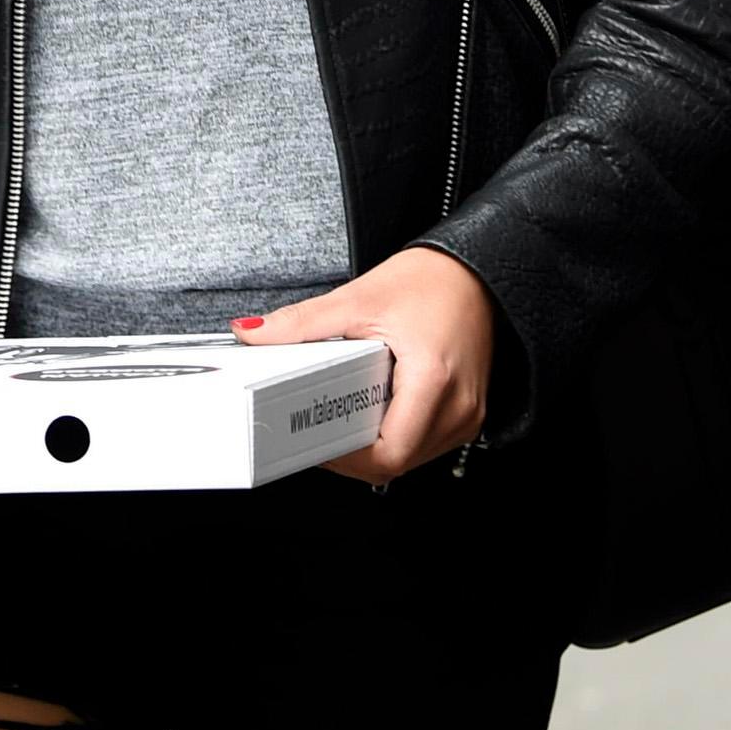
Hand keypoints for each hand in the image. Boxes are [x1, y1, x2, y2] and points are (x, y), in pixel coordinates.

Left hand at [237, 245, 494, 483]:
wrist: (477, 268)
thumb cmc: (433, 279)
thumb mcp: (360, 298)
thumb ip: (302, 322)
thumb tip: (254, 333)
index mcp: (433, 380)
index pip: (388, 453)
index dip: (345, 458)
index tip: (314, 440)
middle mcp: (459, 406)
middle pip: (396, 461)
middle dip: (354, 452)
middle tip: (319, 428)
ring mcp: (468, 413)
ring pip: (411, 457)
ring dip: (375, 446)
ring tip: (346, 417)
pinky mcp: (468, 412)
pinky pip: (427, 443)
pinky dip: (397, 435)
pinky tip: (376, 412)